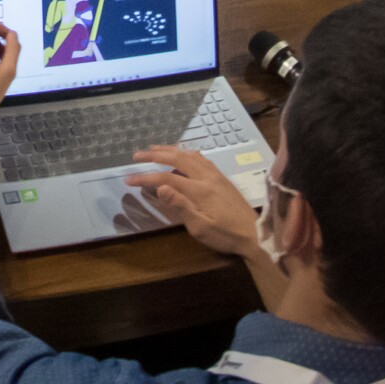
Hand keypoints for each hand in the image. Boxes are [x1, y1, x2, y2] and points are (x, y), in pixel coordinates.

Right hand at [125, 146, 259, 260]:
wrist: (256, 234)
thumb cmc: (226, 235)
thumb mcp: (200, 227)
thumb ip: (180, 206)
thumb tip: (160, 187)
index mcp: (199, 189)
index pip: (165, 178)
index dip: (145, 178)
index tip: (128, 179)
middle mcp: (206, 176)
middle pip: (176, 159)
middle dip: (154, 155)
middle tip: (136, 155)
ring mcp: (215, 175)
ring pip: (189, 155)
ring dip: (170, 150)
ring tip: (155, 149)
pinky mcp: (222, 178)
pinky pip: (201, 158)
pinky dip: (187, 153)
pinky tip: (184, 154)